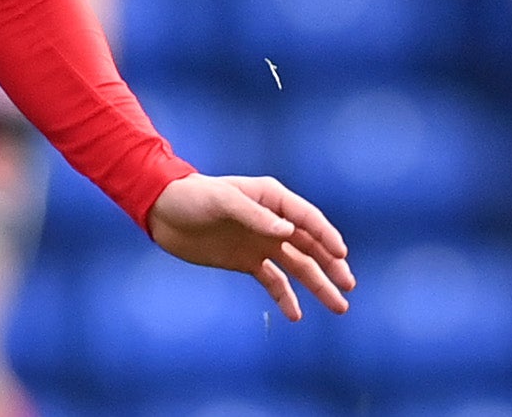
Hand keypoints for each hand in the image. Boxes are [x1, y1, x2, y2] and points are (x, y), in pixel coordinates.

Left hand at [147, 173, 354, 320]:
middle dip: (331, 265)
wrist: (162, 211)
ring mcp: (260, 242)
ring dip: (317, 285)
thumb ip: (255, 215)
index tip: (341, 256)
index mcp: (270, 198)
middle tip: (348, 286)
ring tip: (338, 306)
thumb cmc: (192, 197)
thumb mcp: (222, 200)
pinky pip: (273, 281)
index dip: (325, 236)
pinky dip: (285, 297)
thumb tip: (288, 231)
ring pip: (297, 266)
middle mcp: (271, 221)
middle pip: (308, 245)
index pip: (306, 218)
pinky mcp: (247, 261)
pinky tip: (296, 315)